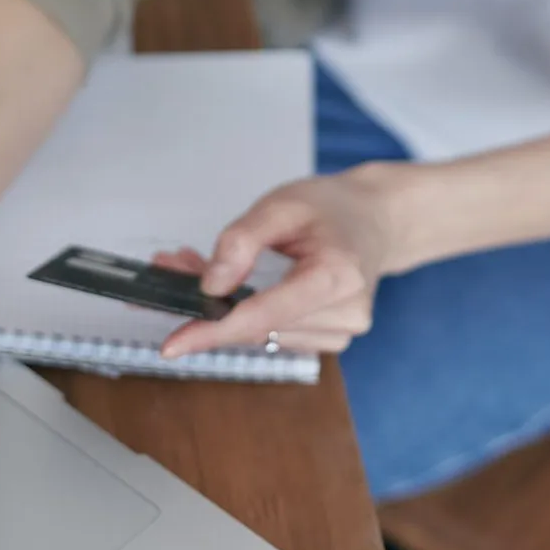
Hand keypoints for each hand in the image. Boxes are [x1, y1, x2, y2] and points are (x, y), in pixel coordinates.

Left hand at [159, 165, 405, 357]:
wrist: (376, 220)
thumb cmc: (333, 208)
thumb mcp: (282, 204)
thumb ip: (242, 241)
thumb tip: (210, 287)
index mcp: (337, 276)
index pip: (265, 315)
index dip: (214, 331)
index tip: (173, 344)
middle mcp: (345, 313)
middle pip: (257, 327)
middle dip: (208, 308)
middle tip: (172, 271)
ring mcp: (341, 332)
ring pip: (260, 334)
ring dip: (224, 310)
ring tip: (200, 267)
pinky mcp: (330, 339)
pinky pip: (274, 335)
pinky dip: (247, 316)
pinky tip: (233, 289)